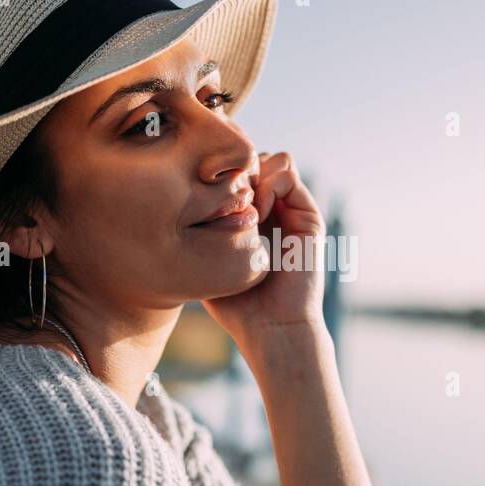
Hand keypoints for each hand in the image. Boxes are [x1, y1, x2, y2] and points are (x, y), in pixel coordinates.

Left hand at [201, 151, 327, 348]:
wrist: (272, 326)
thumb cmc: (234, 303)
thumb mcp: (205, 259)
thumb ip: (198, 228)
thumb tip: (175, 194)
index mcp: (247, 216)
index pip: (233, 171)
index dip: (218, 175)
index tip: (204, 200)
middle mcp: (271, 208)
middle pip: (251, 159)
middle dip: (236, 170)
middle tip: (223, 200)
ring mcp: (290, 209)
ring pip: (271, 159)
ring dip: (253, 175)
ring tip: (242, 207)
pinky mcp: (308, 214)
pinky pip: (287, 172)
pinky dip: (270, 185)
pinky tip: (258, 213)